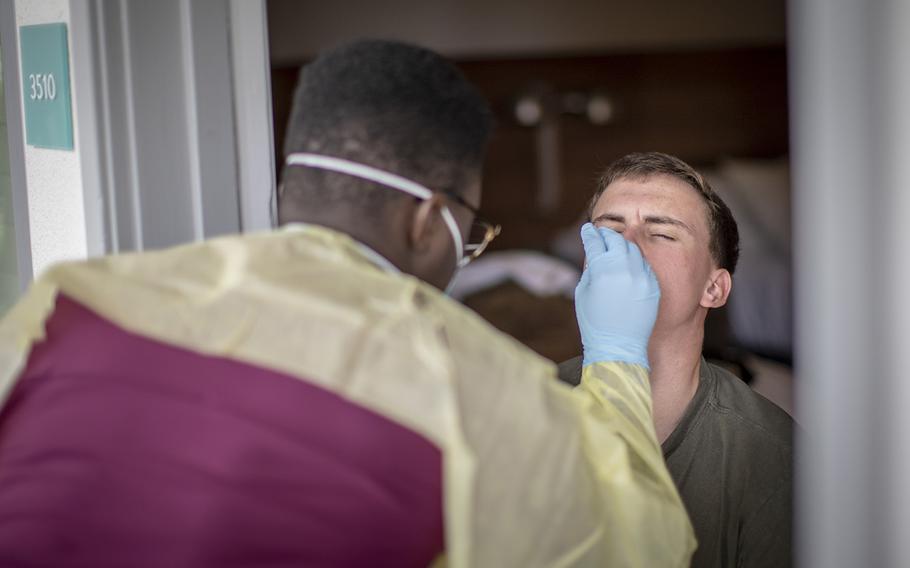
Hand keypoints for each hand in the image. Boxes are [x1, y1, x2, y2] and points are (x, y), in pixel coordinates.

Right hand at [575, 223, 659, 367]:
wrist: (618, 347)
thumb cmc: (595, 322)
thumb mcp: (583, 292)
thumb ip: (590, 268)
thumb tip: (596, 253)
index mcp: (603, 271)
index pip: (596, 243)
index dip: (590, 234)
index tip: (588, 230)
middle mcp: (625, 270)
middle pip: (616, 240)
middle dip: (607, 235)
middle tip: (601, 234)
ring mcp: (642, 278)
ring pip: (633, 250)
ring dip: (622, 245)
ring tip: (614, 246)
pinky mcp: (653, 286)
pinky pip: (644, 265)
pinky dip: (635, 260)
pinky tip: (628, 263)